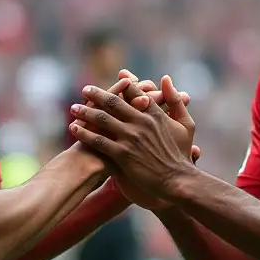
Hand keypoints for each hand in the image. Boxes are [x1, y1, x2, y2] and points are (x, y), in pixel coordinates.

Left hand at [70, 75, 195, 201]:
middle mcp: (140, 122)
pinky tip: (73, 129)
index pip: (135, 92)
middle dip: (97, 95)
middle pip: (113, 102)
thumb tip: (166, 78)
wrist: (177, 180)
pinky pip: (99, 141)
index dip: (123, 84)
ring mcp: (130, 138)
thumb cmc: (182, 154)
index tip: (114, 78)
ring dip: (85, 112)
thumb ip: (175, 100)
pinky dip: (85, 133)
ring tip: (74, 108)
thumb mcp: (186, 124)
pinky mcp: (122, 154)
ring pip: (102, 119)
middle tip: (85, 90)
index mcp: (154, 113)